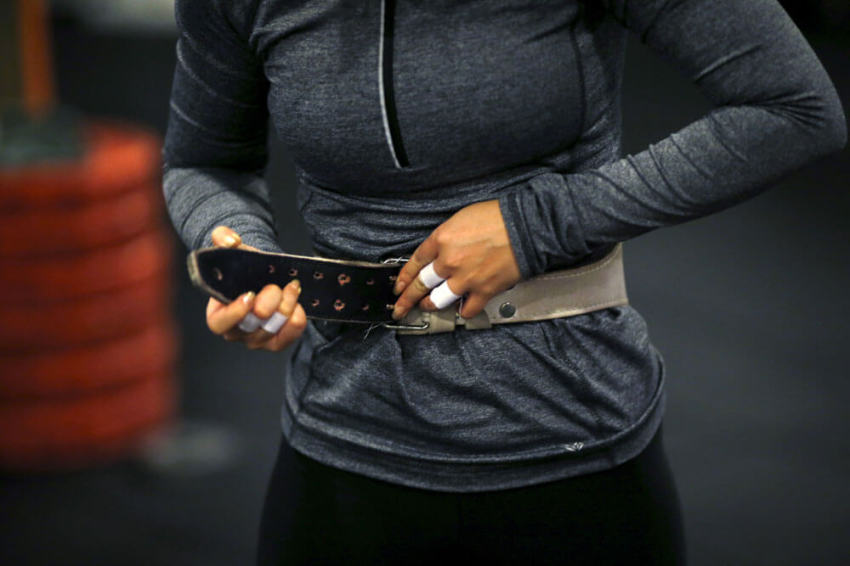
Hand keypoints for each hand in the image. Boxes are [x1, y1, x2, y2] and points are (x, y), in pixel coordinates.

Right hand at [204, 226, 306, 350]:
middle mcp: (235, 331)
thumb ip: (224, 239)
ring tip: (291, 288)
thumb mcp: (234, 250)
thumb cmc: (246, 268)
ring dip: (285, 308)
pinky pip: (287, 338)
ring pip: (271, 331)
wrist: (267, 276)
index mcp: (217, 313)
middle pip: (251, 327)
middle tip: (276, 286)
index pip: (219, 323)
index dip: (234, 312)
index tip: (249, 296)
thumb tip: (229, 240)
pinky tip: (299, 306)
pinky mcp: (276, 342)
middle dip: (268, 304)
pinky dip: (296, 322)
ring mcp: (256, 340)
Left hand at [391, 199, 520, 320]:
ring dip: (430, 305)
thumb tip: (439, 252)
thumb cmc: (498, 217)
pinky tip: (460, 309)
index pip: (414, 262)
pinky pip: (466, 309)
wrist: (525, 226)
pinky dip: (462, 310)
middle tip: (399, 307)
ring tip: (426, 306)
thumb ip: (446, 237)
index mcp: (441, 239)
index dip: (403, 276)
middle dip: (407, 298)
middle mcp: (449, 261)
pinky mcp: (483, 290)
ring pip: (438, 299)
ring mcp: (465, 278)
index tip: (398, 286)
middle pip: (421, 284)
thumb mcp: (461, 218)